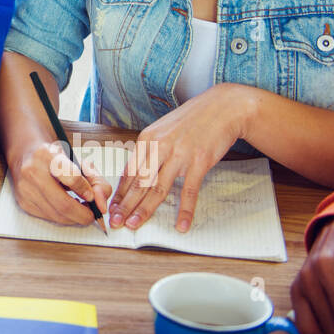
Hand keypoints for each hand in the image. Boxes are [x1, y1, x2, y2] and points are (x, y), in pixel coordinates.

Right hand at [8, 138, 111, 226]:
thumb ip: (95, 179)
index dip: (86, 190)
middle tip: (92, 214)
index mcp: (47, 154)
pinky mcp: (23, 202)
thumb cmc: (54, 158)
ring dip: (74, 217)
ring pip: (56, 214)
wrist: (26, 155)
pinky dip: (62, 217)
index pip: (71, 177)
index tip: (92, 197)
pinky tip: (66, 209)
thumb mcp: (77, 161)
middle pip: (63, 203)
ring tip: (81, 210)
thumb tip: (101, 203)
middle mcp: (32, 171)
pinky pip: (48, 217)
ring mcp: (25, 188)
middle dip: (83, 214)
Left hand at [109, 84, 251, 231]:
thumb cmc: (192, 120)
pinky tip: (181, 225)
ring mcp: (179, 155)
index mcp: (147, 139)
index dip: (119, 193)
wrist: (223, 107)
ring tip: (134, 225)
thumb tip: (136, 173)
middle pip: (138, 182)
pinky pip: (189, 191)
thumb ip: (150, 151)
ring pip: (157, 188)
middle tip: (114, 222)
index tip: (110, 208)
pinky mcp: (199, 162)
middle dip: (124, 205)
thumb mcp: (163, 131)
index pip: (129, 171)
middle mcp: (159, 147)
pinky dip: (184, 210)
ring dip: (145, 209)